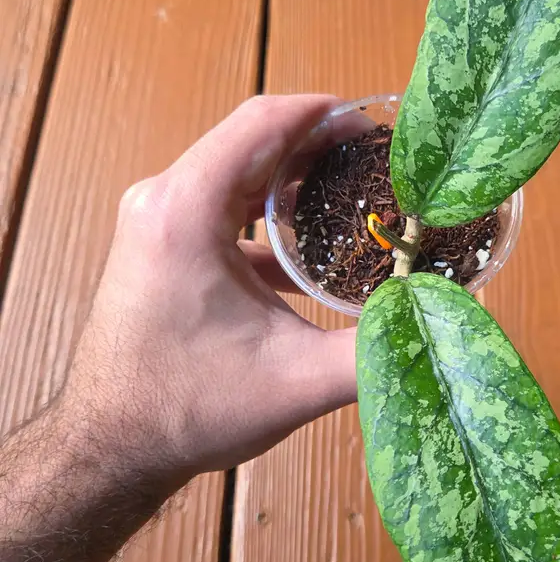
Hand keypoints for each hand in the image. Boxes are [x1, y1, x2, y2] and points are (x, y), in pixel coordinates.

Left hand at [65, 95, 356, 479]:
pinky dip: (271, 211)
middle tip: (380, 162)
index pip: (263, 123)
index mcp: (186, 211)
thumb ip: (378, 350)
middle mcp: (164, 200)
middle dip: (320, 142)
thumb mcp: (297, 382)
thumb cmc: (188, 410)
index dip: (326, 113)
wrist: (109, 448)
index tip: (378, 124)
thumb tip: (446, 327)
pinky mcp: (163, 243)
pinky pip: (224, 205)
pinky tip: (313, 241)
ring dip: (296, 175)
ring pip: (238, 170)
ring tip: (355, 191)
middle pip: (253, 140)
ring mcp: (158, 220)